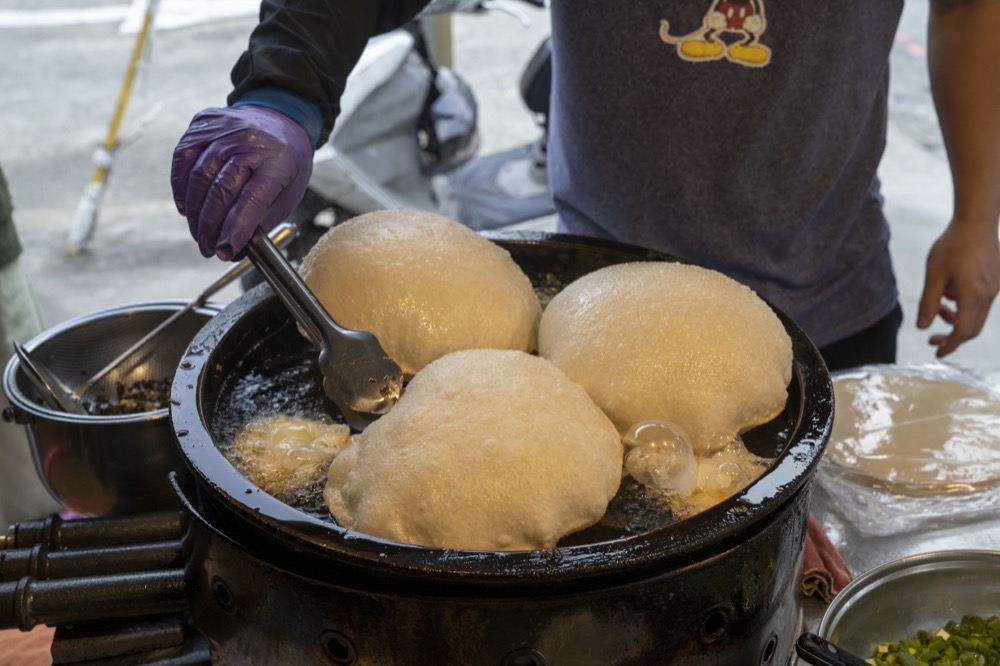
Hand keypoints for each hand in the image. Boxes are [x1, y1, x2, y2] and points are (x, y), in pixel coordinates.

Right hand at [171, 106, 312, 259]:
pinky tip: (186, 207)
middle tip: (208, 249)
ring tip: (199, 233)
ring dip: (195, 212)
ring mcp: (224, 129)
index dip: (235, 228)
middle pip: (221, 189)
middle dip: (211, 226)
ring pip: (199, 175)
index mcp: (278, 160)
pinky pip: (183, 157)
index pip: (252, 199)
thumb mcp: (290, 191)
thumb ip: (263, 219)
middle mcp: (249, 140)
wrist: (280, 118)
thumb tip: (235, 248)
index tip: (225, 251)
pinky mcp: (202, 123)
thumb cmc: (286, 161)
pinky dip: (180, 186)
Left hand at [917, 221, 999, 356]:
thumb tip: (922, 327)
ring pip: (977, 314)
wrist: (977, 221)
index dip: (949, 345)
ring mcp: (995, 287)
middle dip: (952, 337)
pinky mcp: (996, 280)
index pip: (963, 332)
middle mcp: (989, 295)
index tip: (937, 353)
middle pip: (973, 328)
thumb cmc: (953, 246)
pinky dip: (965, 305)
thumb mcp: (934, 275)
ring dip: (957, 318)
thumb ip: (928, 303)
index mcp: (973, 296)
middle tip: (932, 339)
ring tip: (939, 308)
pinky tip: (951, 291)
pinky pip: (981, 301)